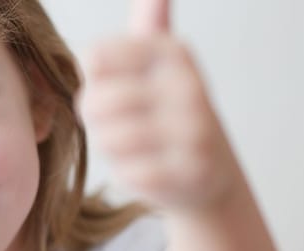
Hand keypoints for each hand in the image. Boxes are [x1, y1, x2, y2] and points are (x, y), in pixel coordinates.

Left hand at [77, 0, 241, 213]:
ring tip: (132, 147)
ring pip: (107, 139)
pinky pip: (127, 174)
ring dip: (109, 149)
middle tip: (117, 126)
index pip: (94, 58)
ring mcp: (195, 130)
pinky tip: (148, 169)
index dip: (93, 82)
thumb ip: (150, 20)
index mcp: (173, 51)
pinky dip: (127, 176)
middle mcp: (189, 85)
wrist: (210, 174)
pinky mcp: (191, 171)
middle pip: (94, 100)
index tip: (116, 88)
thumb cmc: (167, 113)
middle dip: (94, 120)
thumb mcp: (160, 62)